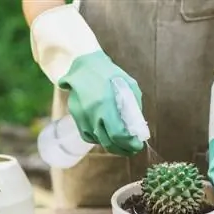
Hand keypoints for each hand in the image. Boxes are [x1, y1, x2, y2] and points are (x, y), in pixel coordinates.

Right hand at [29, 4, 143, 155]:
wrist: (85, 64)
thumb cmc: (111, 74)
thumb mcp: (129, 87)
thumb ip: (134, 108)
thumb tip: (138, 129)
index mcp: (106, 103)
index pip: (118, 134)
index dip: (129, 144)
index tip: (138, 145)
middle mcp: (92, 112)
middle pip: (108, 142)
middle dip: (123, 149)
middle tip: (132, 149)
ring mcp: (81, 115)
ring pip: (97, 140)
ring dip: (111, 145)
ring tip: (122, 143)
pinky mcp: (75, 115)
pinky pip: (87, 135)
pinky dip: (98, 139)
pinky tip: (107, 135)